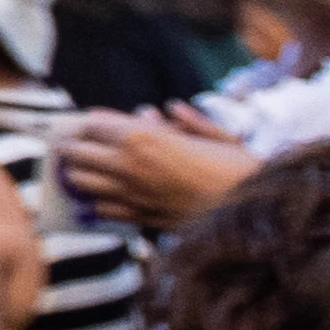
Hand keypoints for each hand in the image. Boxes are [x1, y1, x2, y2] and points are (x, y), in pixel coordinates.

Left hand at [55, 109, 261, 228]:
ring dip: (78, 174)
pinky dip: (98, 203)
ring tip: (80, 170)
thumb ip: (185, 122)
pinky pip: (103, 210)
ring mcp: (132, 195)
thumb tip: (165, 110)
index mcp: (143, 137)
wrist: (256, 215)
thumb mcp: (216, 137)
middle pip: (76, 152)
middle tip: (73, 145)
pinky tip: (102, 200)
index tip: (87, 124)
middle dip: (73, 147)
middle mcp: (129, 165)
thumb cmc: (241, 171)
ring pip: (81, 183)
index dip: (89, 123)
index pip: (93, 124)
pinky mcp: (141, 219)